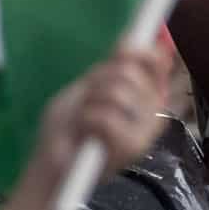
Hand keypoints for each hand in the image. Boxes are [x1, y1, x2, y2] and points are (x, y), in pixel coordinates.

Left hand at [0, 42, 175, 209]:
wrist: (52, 170)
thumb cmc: (68, 131)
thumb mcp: (87, 90)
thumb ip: (112, 68)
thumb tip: (136, 39)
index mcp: (145, 98)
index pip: (155, 61)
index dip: (140, 49)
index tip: (120, 50)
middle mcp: (152, 113)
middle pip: (131, 71)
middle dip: (100, 80)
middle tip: (87, 101)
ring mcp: (145, 132)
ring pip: (119, 90)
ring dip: (90, 102)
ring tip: (83, 122)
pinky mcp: (133, 147)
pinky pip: (108, 115)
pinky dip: (87, 120)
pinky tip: (85, 136)